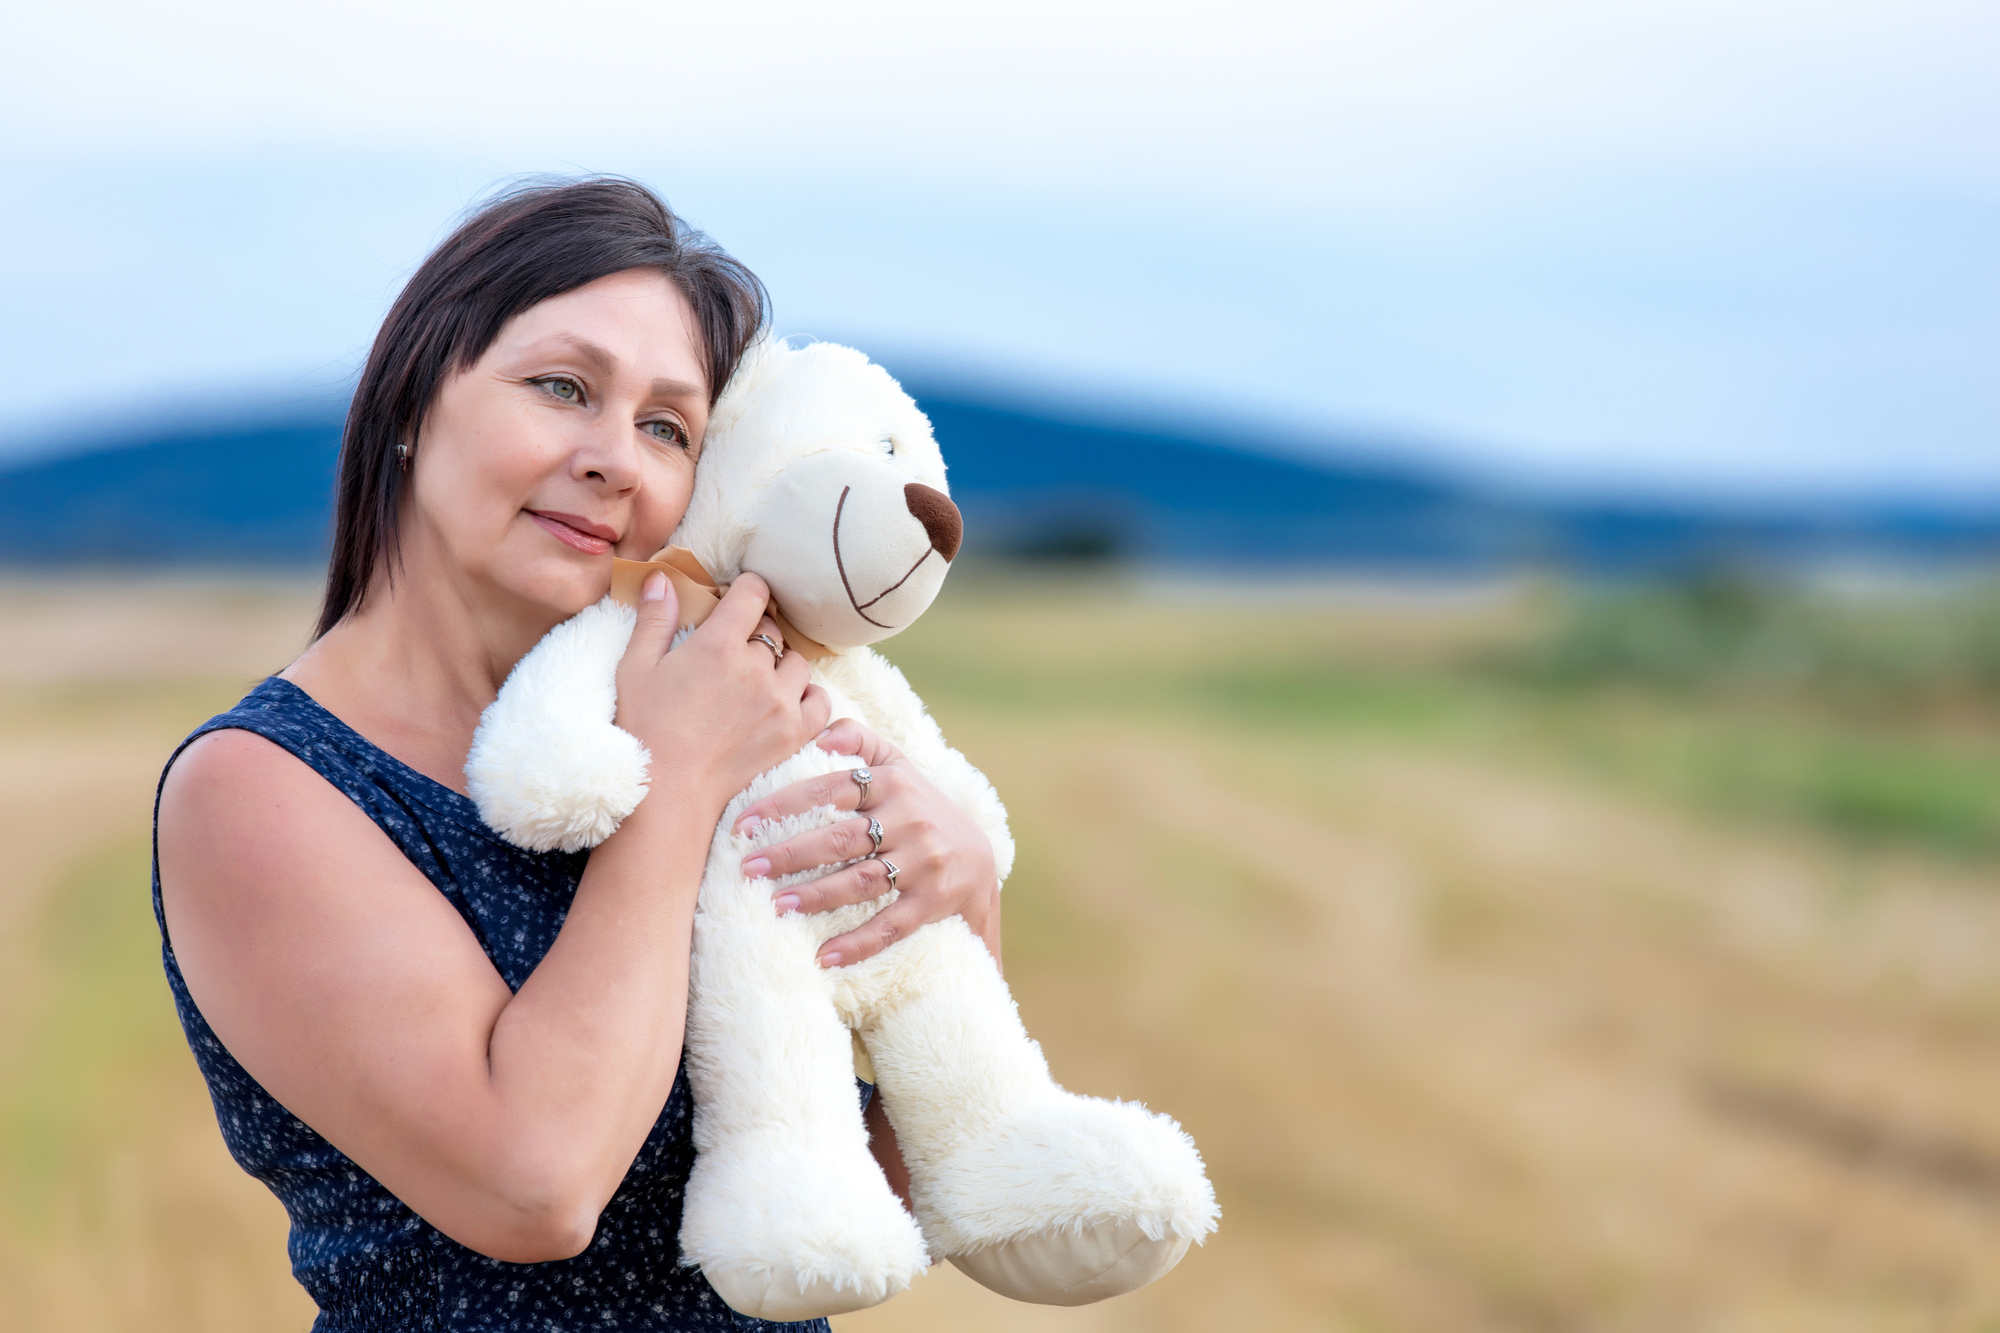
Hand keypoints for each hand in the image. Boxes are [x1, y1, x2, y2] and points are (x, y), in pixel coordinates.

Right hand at [614, 571, 830, 815]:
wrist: (668, 792)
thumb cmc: (645, 728)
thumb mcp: (636, 667)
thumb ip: (655, 618)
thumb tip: (663, 577)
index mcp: (718, 643)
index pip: (753, 592)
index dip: (748, 589)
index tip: (739, 597)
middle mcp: (756, 667)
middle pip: (773, 630)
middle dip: (756, 633)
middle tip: (736, 651)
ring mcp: (780, 701)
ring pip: (798, 663)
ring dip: (782, 666)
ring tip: (760, 681)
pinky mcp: (793, 732)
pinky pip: (820, 701)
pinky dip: (808, 698)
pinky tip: (787, 703)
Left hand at [732, 719, 1000, 967]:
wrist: (977, 859)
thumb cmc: (920, 807)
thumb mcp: (899, 765)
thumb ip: (861, 739)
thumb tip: (820, 730)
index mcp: (894, 783)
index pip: (832, 787)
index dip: (785, 803)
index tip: (744, 824)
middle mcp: (911, 820)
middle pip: (842, 838)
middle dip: (791, 854)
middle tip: (748, 868)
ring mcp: (924, 863)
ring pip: (863, 881)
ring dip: (817, 896)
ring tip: (777, 905)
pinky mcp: (933, 902)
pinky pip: (891, 925)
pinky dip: (858, 944)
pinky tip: (823, 957)